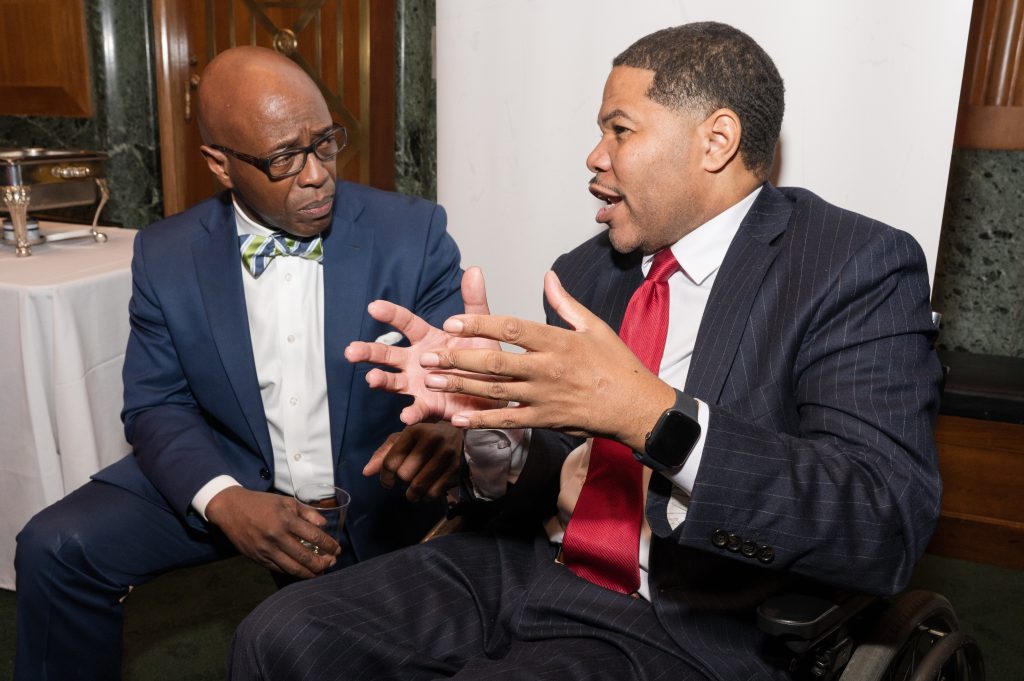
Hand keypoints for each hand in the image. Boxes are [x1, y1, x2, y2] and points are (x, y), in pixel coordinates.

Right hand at [205, 486, 338, 577]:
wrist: (231, 509)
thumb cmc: (261, 503)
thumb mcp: (286, 501)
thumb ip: (307, 512)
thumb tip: (324, 525)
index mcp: (285, 520)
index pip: (314, 536)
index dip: (328, 545)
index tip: (337, 549)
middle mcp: (276, 537)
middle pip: (305, 557)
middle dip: (322, 563)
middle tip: (332, 563)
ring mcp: (266, 550)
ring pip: (292, 568)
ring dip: (310, 572)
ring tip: (321, 572)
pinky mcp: (258, 559)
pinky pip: (279, 569)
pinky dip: (293, 572)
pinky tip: (303, 572)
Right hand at [344, 266, 500, 423]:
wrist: (495, 392)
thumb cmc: (482, 358)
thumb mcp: (480, 328)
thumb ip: (474, 302)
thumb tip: (475, 270)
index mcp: (427, 339)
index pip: (405, 323)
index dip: (390, 314)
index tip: (374, 306)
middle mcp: (415, 361)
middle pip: (387, 354)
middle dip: (368, 352)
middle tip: (351, 351)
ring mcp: (418, 384)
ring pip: (393, 381)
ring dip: (381, 380)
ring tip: (371, 379)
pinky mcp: (429, 405)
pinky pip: (417, 409)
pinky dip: (411, 412)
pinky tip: (406, 415)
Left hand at [363, 423, 463, 500]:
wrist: (457, 435)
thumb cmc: (423, 438)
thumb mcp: (403, 440)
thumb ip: (383, 454)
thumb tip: (366, 472)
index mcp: (415, 431)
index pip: (391, 461)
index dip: (385, 476)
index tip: (387, 481)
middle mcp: (432, 439)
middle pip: (404, 475)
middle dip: (401, 481)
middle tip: (406, 479)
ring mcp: (446, 454)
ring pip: (418, 486)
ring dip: (411, 494)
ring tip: (412, 491)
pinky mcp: (456, 469)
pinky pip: (433, 493)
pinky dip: (426, 497)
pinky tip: (426, 491)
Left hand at [420, 271, 673, 450]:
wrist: (635, 406)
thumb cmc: (616, 364)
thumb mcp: (594, 326)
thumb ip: (565, 303)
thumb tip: (547, 277)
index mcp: (558, 341)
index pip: (511, 328)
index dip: (479, 324)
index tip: (452, 322)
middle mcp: (547, 369)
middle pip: (494, 361)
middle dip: (457, 357)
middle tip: (428, 354)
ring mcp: (544, 397)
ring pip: (494, 390)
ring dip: (460, 385)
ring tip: (431, 379)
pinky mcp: (544, 420)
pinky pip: (508, 420)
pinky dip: (481, 420)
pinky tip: (457, 418)